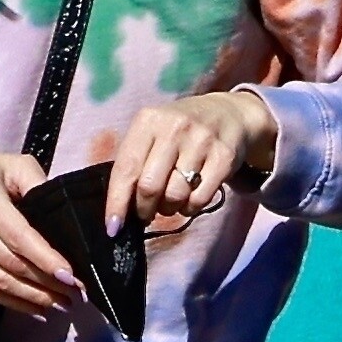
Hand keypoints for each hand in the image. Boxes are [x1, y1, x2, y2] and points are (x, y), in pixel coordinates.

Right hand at [0, 152, 79, 317]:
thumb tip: (65, 218)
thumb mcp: (11, 165)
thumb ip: (37, 184)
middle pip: (12, 264)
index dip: (46, 261)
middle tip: (75, 295)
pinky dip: (11, 303)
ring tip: (60, 304)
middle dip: (47, 284)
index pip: (20, 238)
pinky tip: (35, 308)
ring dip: (32, 298)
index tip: (71, 277)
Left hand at [105, 91, 278, 234]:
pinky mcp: (224, 157)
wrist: (228, 113)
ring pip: (175, 196)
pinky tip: (190, 198)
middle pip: (149, 187)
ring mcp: (201, 140)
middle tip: (146, 212)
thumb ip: (134, 165)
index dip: (117, 203)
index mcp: (148, 120)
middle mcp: (174, 127)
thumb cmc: (179, 132)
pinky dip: (190, 208)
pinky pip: (199, 199)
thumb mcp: (152, 134)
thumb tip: (119, 212)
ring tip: (171, 200)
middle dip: (144, 209)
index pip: (126, 169)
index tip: (113, 227)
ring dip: (169, 209)